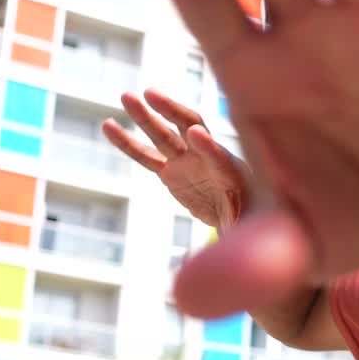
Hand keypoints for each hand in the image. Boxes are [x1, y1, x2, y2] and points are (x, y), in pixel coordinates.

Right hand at [102, 89, 249, 230]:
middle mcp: (209, 159)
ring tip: (125, 96)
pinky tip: (108, 126)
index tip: (195, 134)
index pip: (220, 157)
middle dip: (172, 113)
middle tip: (152, 95)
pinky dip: (128, 143)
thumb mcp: (247, 226)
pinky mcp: (171, 171)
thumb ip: (236, 232)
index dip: (209, 147)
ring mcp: (188, 162)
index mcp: (233, 173)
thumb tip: (213, 264)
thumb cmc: (250, 220)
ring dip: (145, 117)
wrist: (243, 213)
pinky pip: (146, 156)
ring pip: (164, 136)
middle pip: (190, 130)